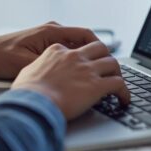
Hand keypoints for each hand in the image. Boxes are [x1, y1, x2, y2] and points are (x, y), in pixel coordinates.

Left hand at [0, 22, 99, 78]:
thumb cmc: (1, 56)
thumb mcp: (28, 63)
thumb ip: (52, 65)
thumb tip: (73, 74)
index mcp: (51, 31)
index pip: (86, 34)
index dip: (101, 48)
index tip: (108, 61)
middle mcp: (51, 30)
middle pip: (83, 41)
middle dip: (94, 55)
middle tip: (103, 71)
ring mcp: (47, 37)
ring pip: (74, 46)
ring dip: (83, 59)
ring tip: (90, 75)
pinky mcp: (42, 44)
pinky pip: (64, 51)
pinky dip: (72, 61)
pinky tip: (71, 76)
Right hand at [11, 41, 130, 119]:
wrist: (33, 103)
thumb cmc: (26, 92)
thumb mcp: (27, 72)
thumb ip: (37, 68)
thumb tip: (36, 75)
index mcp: (57, 51)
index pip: (77, 48)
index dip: (83, 56)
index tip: (85, 64)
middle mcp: (74, 57)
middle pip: (99, 48)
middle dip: (105, 56)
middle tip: (107, 68)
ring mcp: (87, 70)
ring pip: (112, 63)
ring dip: (117, 72)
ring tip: (118, 83)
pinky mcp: (96, 86)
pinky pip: (118, 84)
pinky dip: (125, 92)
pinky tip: (124, 99)